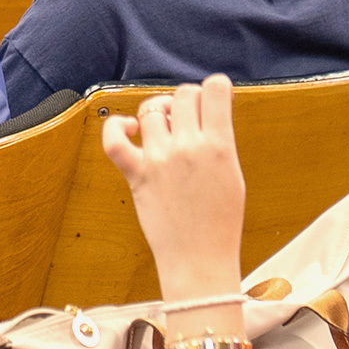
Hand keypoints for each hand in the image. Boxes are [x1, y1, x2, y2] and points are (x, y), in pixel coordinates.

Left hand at [101, 77, 246, 300]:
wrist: (199, 260)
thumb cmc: (220, 223)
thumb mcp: (234, 174)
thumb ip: (221, 140)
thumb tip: (209, 113)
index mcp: (219, 146)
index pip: (214, 89)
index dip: (214, 87)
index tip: (213, 97)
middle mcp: (188, 147)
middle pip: (183, 94)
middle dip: (188, 100)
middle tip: (190, 116)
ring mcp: (159, 160)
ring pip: (152, 109)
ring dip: (160, 112)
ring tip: (165, 127)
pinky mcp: (137, 175)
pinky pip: (114, 139)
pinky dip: (116, 127)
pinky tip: (129, 129)